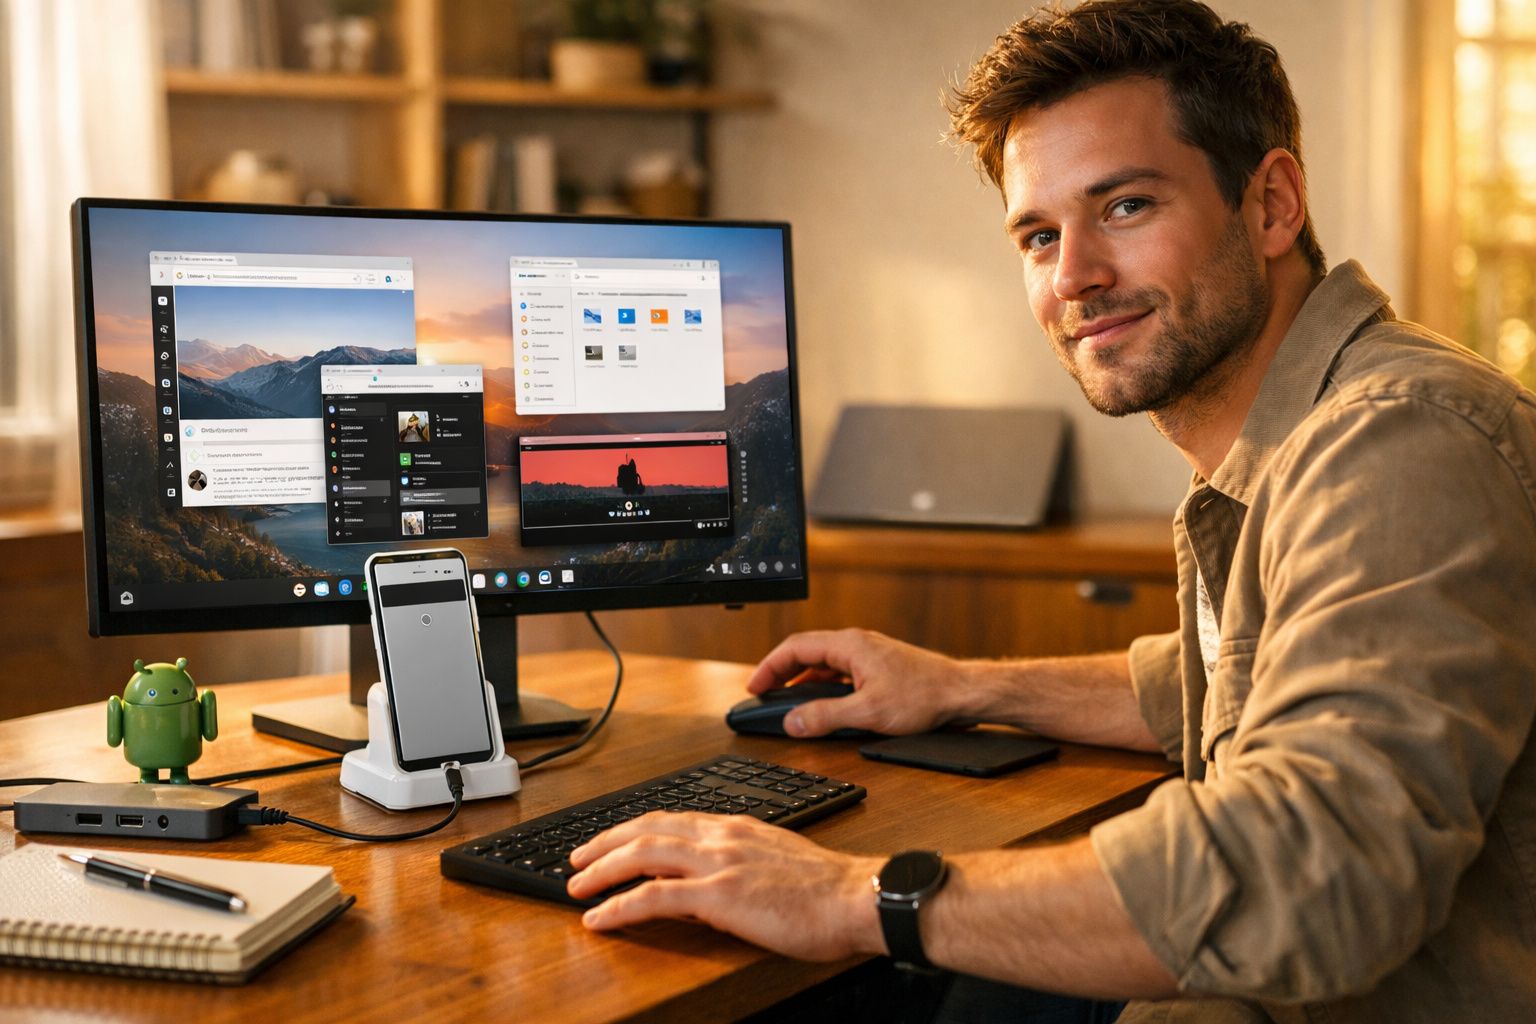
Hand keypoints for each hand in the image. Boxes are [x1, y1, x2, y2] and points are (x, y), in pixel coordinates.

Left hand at [567, 811, 882, 960]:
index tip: (610, 840)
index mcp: (736, 827)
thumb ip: (740, 866)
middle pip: (645, 828)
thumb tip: (709, 887)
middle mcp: (721, 836)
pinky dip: (618, 905)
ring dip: (600, 870)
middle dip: (603, 843)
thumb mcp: (776, 864)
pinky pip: (653, 896)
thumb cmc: (827, 891)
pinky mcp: (718, 895)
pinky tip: (599, 917)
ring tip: (573, 885)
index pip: (670, 818)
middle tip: (576, 858)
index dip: (632, 828)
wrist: (856, 898)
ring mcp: (718, 862)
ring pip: (641, 854)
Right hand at [747, 629, 973, 737]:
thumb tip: (793, 721)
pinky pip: (840, 672)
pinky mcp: (879, 667)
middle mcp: (856, 644)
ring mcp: (868, 654)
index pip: (795, 648)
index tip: (755, 686)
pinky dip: (823, 686)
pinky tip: (823, 704)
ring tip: (788, 701)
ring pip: (824, 663)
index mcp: (849, 646)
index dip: (769, 667)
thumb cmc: (924, 696)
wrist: (962, 693)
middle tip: (764, 694)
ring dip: (803, 681)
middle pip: (806, 653)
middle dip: (781, 673)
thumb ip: (825, 717)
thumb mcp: (867, 713)